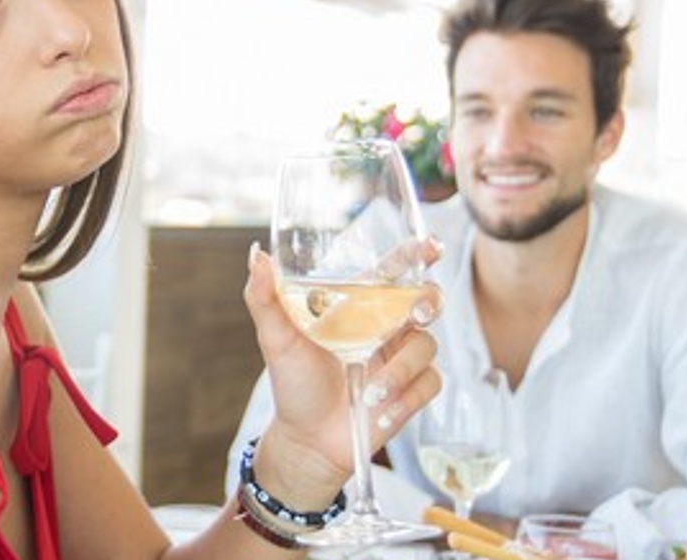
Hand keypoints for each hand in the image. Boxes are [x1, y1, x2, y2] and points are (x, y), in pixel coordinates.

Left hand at [243, 239, 442, 479]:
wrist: (307, 440)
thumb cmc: (293, 384)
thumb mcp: (276, 339)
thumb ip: (265, 297)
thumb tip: (256, 254)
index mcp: (358, 306)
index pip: (393, 271)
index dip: (416, 254)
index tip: (430, 246)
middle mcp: (384, 326)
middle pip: (427, 298)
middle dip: (428, 301)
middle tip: (416, 314)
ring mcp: (400, 358)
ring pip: (426, 345)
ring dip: (401, 370)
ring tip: (370, 392)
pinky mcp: (411, 390)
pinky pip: (429, 383)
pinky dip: (406, 398)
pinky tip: (379, 412)